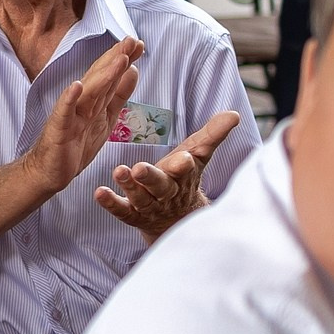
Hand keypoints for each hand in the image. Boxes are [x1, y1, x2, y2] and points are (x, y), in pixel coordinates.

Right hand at [21, 38, 144, 193]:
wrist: (49, 171)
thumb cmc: (74, 145)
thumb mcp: (105, 118)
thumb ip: (118, 95)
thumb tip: (133, 70)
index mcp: (94, 101)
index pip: (110, 75)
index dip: (124, 59)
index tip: (139, 43)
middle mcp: (81, 103)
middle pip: (100, 77)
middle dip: (116, 58)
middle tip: (131, 41)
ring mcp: (69, 114)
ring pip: (88, 92)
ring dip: (103, 74)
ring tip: (118, 59)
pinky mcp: (58, 129)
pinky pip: (64, 113)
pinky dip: (69, 99)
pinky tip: (76, 86)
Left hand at [96, 111, 240, 238]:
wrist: (178, 219)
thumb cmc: (184, 177)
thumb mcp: (198, 155)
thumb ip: (212, 135)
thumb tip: (235, 114)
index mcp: (184, 176)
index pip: (186, 170)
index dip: (184, 166)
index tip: (183, 159)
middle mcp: (168, 192)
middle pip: (161, 186)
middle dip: (151, 178)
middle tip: (139, 168)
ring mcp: (149, 206)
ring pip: (140, 197)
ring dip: (128, 186)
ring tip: (118, 171)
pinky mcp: (132, 215)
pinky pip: (121, 210)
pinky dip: (110, 202)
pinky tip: (98, 193)